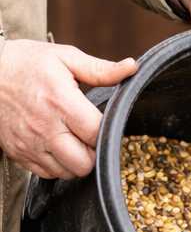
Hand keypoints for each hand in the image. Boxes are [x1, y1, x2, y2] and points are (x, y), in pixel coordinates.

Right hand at [0, 40, 136, 178]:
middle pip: (84, 162)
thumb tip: (131, 67)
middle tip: (91, 135)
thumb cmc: (26, 62)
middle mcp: (44, 128)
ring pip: (67, 172)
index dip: (107, 131)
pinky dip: (58, 165)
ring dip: (77, 161)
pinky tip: (57, 146)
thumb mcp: (64, 57)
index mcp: (60, 102)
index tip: (105, 122)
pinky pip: (47, 174)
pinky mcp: (18, 153)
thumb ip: (99, 69)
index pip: (96, 133)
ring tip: (74, 140)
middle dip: (95, 151)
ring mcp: (29, 144)